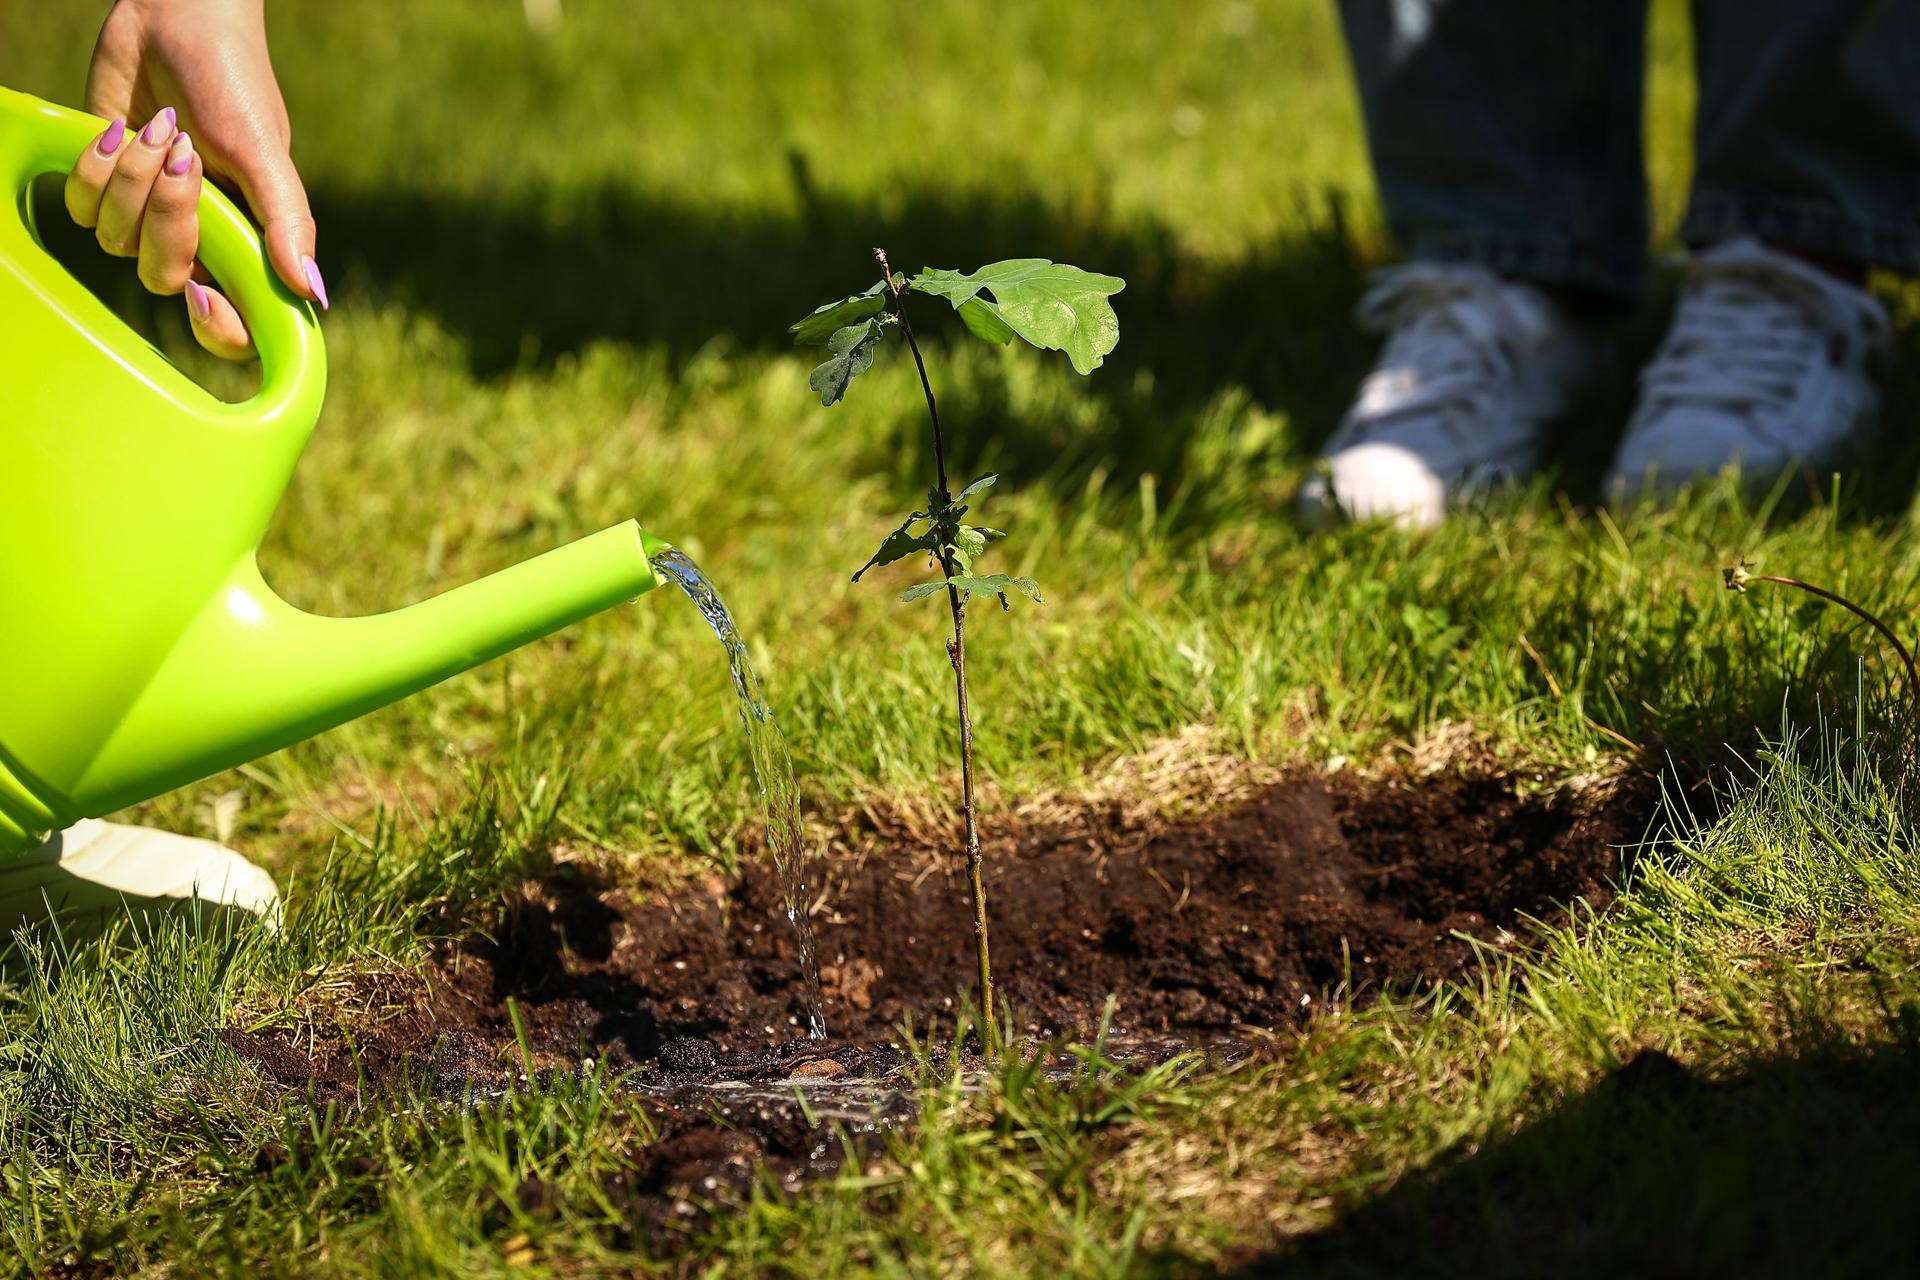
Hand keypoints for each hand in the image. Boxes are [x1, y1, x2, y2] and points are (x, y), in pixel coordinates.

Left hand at [63, 0, 323, 358]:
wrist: (172, 19)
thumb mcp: (264, 153)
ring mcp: (148, 215)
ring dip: (132, 180)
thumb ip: (288, 223)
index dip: (221, 331)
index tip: (204, 301)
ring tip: (160, 128)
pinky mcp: (106, 186)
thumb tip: (314, 294)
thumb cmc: (232, 84)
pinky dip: (98, 168)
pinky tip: (119, 129)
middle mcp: (200, 239)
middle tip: (183, 162)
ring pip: (118, 244)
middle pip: (167, 280)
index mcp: (248, 243)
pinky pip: (83, 213)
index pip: (238, 324)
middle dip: (166, 223)